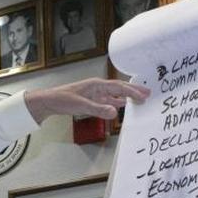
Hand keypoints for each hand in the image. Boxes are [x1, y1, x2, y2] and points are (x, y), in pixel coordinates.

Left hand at [24, 78, 149, 123]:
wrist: (49, 101)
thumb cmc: (63, 100)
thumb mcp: (81, 106)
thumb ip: (98, 109)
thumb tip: (115, 112)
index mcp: (96, 85)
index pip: (118, 87)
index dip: (132, 91)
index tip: (143, 95)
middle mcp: (97, 87)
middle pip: (119, 88)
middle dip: (134, 91)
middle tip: (148, 93)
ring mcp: (95, 93)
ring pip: (115, 94)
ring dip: (127, 96)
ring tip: (140, 99)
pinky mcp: (92, 100)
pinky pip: (109, 100)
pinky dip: (117, 103)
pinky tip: (122, 105)